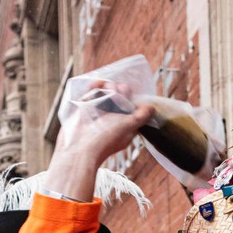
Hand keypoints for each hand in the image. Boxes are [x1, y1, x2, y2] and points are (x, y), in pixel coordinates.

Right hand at [45, 80, 154, 201]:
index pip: (130, 101)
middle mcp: (112, 116)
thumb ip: (142, 116)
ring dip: (106, 86)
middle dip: (117, 88)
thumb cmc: (107, 137)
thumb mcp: (130, 125)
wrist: (81, 147)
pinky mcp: (86, 108)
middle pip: (118, 93)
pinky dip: (94, 86)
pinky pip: (91, 92)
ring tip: (102, 91)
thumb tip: (151, 108)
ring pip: (105, 91)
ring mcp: (98, 112)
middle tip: (113, 93)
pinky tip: (96, 85)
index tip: (125, 95)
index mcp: (125, 121)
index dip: (128, 94)